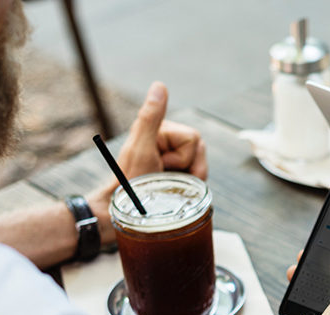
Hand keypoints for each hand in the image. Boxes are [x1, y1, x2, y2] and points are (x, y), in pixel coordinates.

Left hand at [87, 82, 208, 245]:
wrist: (127, 214)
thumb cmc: (130, 183)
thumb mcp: (142, 148)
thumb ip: (151, 117)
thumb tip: (160, 85)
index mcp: (161, 131)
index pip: (193, 138)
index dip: (180, 155)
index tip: (159, 163)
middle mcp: (169, 143)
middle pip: (200, 150)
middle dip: (186, 168)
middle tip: (162, 176)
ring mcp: (175, 160)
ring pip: (202, 166)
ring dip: (187, 180)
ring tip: (166, 185)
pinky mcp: (179, 176)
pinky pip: (200, 179)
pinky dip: (189, 189)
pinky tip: (173, 191)